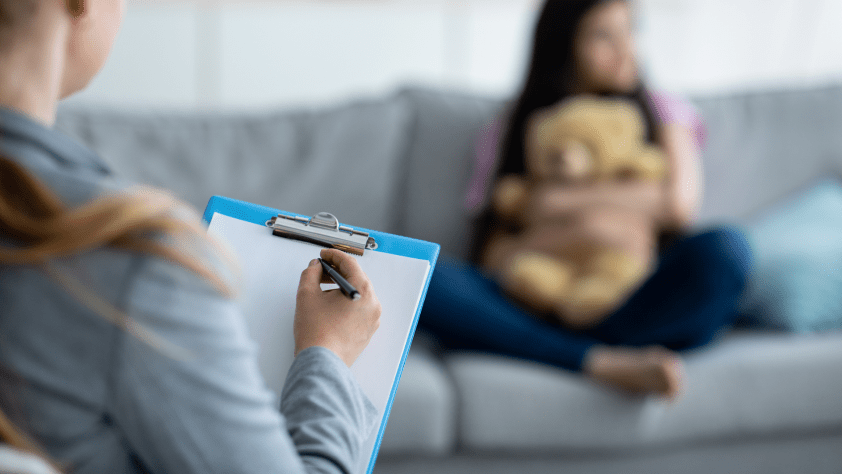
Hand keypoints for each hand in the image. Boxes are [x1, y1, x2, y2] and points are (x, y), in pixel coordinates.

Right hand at [294, 248, 381, 366]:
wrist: (321, 362)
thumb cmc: (316, 333)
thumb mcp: (306, 295)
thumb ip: (310, 273)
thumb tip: (315, 267)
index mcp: (363, 292)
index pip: (350, 264)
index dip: (334, 255)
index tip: (324, 255)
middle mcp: (372, 304)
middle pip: (356, 278)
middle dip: (337, 272)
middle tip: (320, 271)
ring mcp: (372, 319)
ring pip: (358, 294)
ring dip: (341, 288)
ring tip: (322, 290)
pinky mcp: (367, 331)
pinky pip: (359, 309)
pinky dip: (346, 303)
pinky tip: (330, 306)